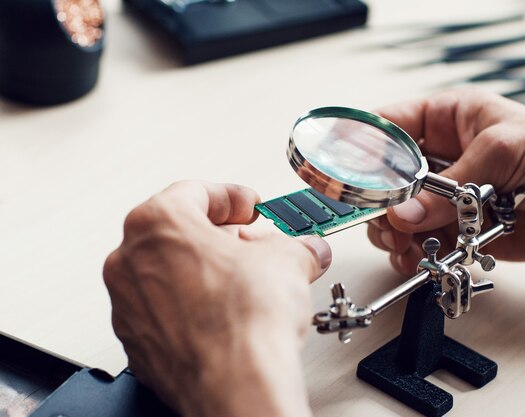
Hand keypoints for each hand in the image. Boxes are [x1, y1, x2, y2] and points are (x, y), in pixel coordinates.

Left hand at [103, 181, 331, 416]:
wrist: (237, 384)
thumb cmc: (245, 320)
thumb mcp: (287, 259)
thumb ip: (294, 245)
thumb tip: (303, 250)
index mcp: (157, 223)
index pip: (195, 192)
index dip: (231, 197)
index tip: (249, 207)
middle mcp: (130, 261)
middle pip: (177, 232)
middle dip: (219, 235)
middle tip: (251, 243)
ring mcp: (128, 305)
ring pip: (167, 271)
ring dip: (204, 270)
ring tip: (242, 282)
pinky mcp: (137, 343)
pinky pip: (163, 310)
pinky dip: (190, 306)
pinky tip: (224, 314)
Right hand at [368, 89, 524, 274]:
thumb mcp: (504, 149)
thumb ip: (450, 183)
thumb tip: (407, 213)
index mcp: (448, 119)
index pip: (389, 127)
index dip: (361, 145)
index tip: (340, 168)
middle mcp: (443, 159)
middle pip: (385, 179)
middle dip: (376, 200)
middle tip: (380, 217)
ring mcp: (449, 198)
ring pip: (399, 216)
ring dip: (393, 232)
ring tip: (403, 242)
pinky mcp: (460, 230)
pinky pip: (423, 243)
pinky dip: (414, 254)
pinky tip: (417, 257)